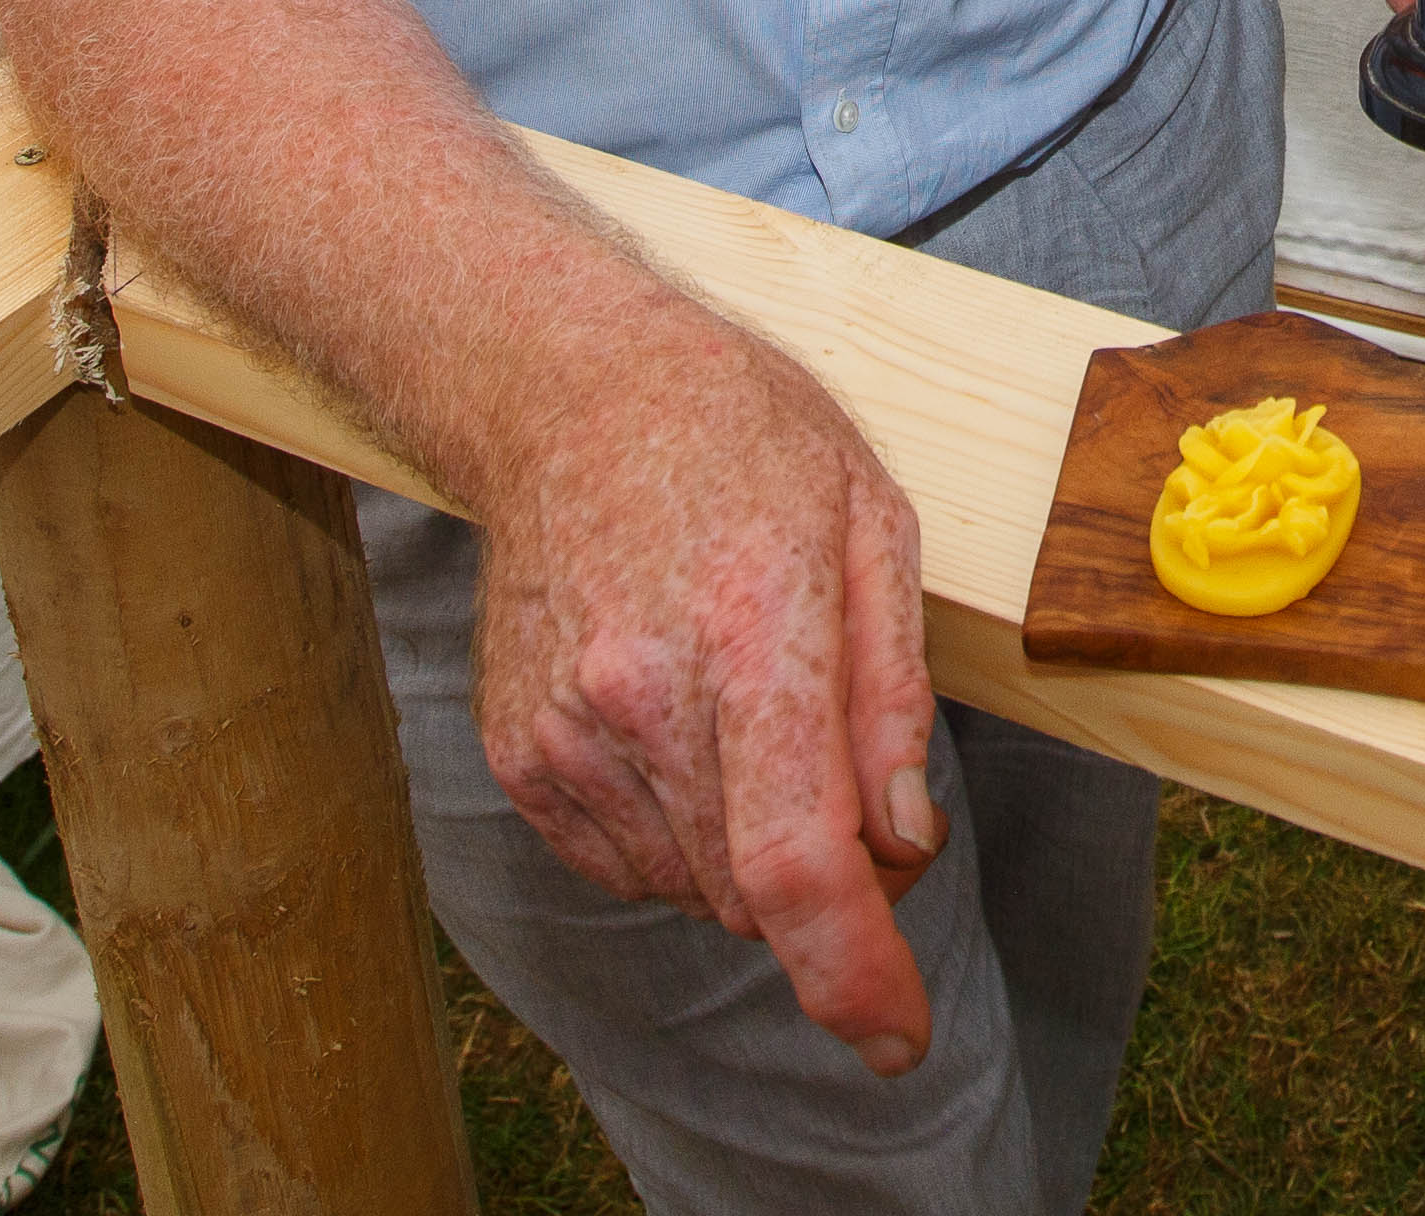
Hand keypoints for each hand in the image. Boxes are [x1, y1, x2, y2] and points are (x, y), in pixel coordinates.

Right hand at [466, 292, 946, 1070]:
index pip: (796, 862)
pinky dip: (680, 832)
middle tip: (845, 768)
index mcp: (752, 634)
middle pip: (753, 894)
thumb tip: (903, 843)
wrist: (569, 390)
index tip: (895, 1034)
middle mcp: (643, 698)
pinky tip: (686, 726)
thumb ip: (892, 698)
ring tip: (749, 709)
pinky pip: (626, 861)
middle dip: (829, 879)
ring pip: (692, 888)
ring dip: (748, 851)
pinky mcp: (520, 753)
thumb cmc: (742, 439)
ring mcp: (567, 732)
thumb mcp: (872, 523)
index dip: (854, 972)